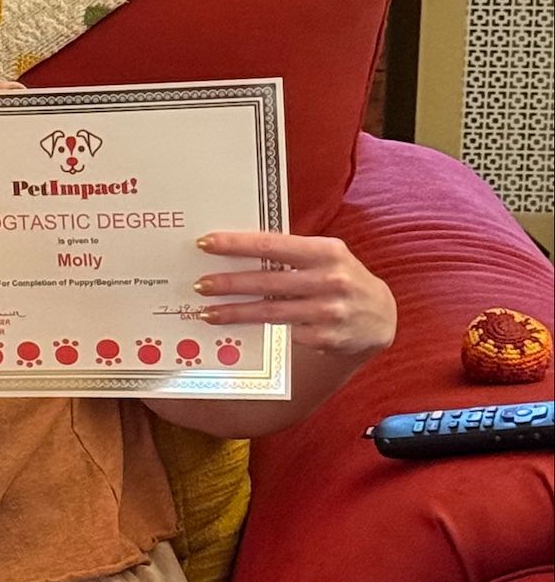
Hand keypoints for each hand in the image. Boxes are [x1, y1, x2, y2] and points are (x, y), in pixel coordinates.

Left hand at [196, 230, 396, 359]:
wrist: (380, 317)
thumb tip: (238, 249)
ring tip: (207, 312)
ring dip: (235, 312)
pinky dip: (256, 330)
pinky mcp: (325, 338)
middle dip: (229, 283)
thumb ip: (291, 252)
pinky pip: (282, 333)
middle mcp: (329, 280)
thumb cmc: (342, 277)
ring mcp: (328, 311)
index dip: (236, 244)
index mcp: (326, 252)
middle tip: (200, 284)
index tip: (206, 243)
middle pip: (268, 281)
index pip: (271, 245)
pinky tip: (235, 328)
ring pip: (270, 312)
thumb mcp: (326, 256)